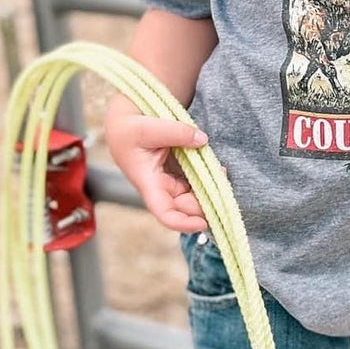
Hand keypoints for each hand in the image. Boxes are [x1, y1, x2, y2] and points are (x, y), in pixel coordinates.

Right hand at [104, 100, 209, 233]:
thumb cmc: (130, 129)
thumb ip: (175, 132)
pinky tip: (218, 169)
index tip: (203, 224)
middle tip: (223, 182)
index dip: (183, 223)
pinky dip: (210, 178)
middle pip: (186, 207)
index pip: (165, 213)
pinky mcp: (180, 173)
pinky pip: (198, 182)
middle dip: (206, 202)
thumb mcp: (148, 127)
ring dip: (211, 190)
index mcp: (149, 183)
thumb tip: (202, 140)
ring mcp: (172, 181)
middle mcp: (161, 188)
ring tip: (222, 173)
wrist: (126, 124)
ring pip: (195, 196)